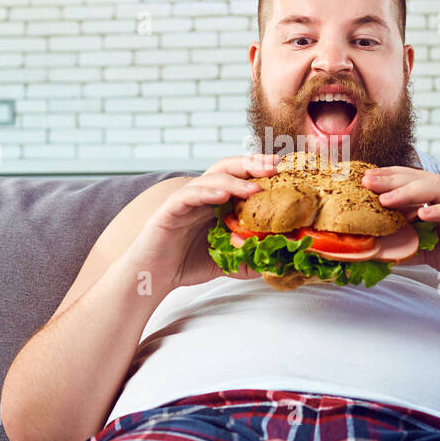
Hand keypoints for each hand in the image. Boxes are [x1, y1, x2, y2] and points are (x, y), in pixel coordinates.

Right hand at [126, 153, 278, 289]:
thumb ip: (253, 257)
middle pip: (228, 168)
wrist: (154, 276)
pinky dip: (206, 192)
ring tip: (254, 188)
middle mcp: (203, 195)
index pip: (241, 177)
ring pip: (210, 178)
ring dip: (234, 180)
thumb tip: (282, 261)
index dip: (261, 170)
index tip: (284, 170)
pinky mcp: (170, 209)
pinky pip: (188, 195)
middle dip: (252, 164)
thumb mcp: (230, 262)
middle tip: (274, 167)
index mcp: (218, 202)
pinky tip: (222, 196)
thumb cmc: (188, 264)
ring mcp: (186, 199)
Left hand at [361, 167, 439, 294]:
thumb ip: (403, 246)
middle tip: (367, 182)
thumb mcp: (426, 250)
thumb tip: (372, 250)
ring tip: (388, 199)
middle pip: (421, 179)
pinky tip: (425, 213)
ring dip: (412, 191)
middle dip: (392, 180)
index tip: (362, 179)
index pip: (412, 179)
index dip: (387, 177)